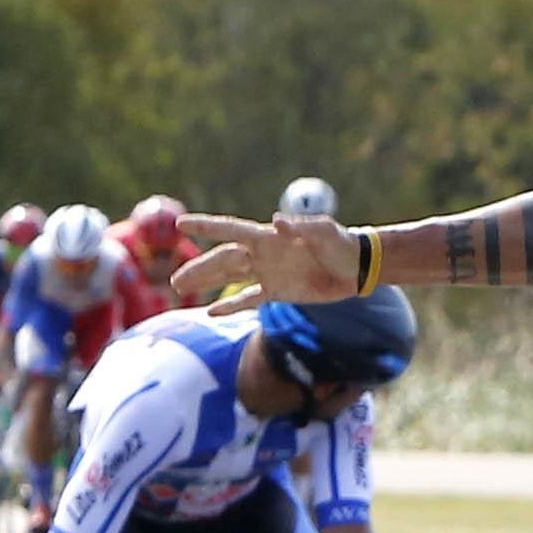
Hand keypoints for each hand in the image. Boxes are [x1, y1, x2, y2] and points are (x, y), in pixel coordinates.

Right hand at [165, 215, 356, 306]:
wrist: (357, 268)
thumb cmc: (341, 243)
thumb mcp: (323, 232)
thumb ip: (300, 227)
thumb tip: (276, 221)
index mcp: (268, 237)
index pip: (230, 230)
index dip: (205, 227)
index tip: (180, 225)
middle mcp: (263, 254)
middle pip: (222, 260)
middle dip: (199, 269)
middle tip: (175, 281)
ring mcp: (268, 273)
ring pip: (229, 278)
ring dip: (206, 283)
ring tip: (181, 290)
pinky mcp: (278, 291)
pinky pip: (249, 299)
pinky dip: (232, 305)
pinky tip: (212, 311)